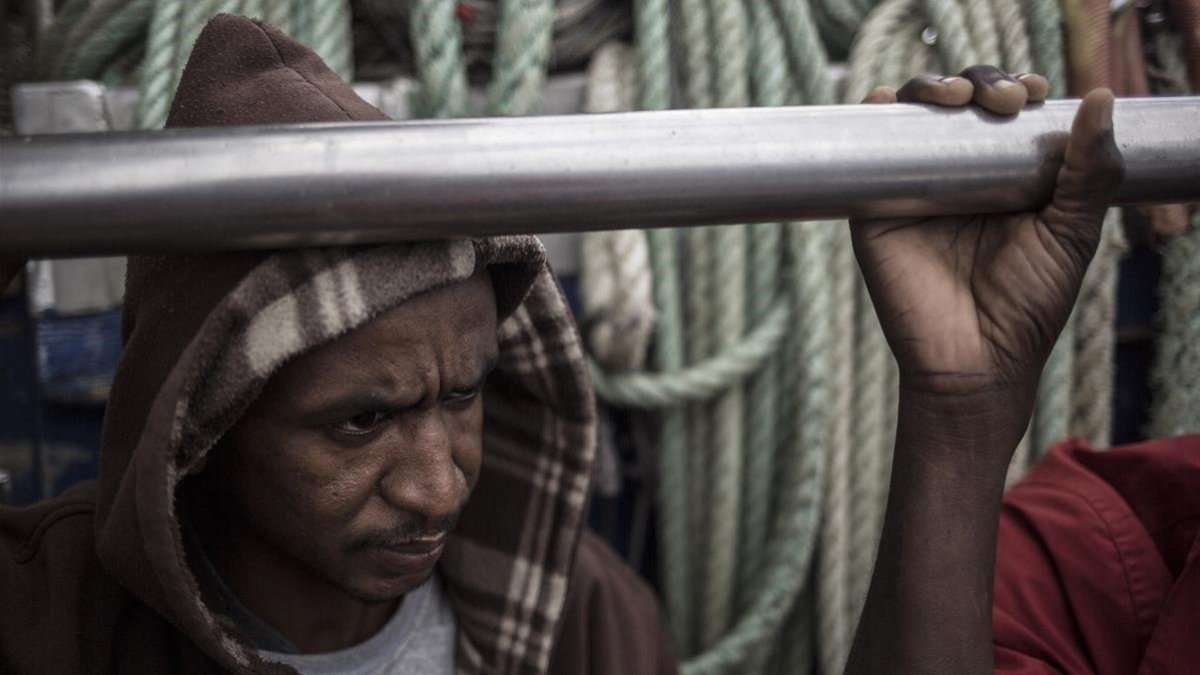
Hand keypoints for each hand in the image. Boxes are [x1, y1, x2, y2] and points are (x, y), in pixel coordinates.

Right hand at [852, 67, 1123, 438]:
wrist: (974, 360)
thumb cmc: (1028, 305)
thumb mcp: (1071, 231)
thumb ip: (1088, 170)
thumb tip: (1096, 98)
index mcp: (1005, 177)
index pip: (1004, 113)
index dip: (1014, 89)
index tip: (1030, 94)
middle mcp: (958, 176)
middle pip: (959, 103)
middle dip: (979, 84)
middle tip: (1001, 103)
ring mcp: (915, 189)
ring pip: (915, 115)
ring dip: (930, 88)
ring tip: (953, 99)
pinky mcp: (876, 208)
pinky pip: (869, 150)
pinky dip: (876, 113)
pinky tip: (889, 100)